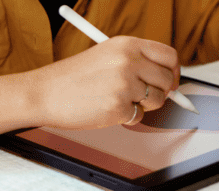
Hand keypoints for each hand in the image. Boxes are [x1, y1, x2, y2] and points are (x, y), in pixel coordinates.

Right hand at [29, 36, 180, 127]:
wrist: (45, 93)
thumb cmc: (71, 78)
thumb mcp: (105, 55)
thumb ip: (135, 61)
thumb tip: (165, 78)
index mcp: (127, 45)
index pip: (168, 56)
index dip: (173, 71)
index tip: (171, 81)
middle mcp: (128, 61)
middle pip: (167, 80)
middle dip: (161, 92)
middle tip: (145, 97)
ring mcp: (124, 85)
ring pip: (156, 101)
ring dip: (143, 106)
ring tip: (120, 101)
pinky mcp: (118, 107)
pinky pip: (139, 117)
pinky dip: (127, 118)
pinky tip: (107, 109)